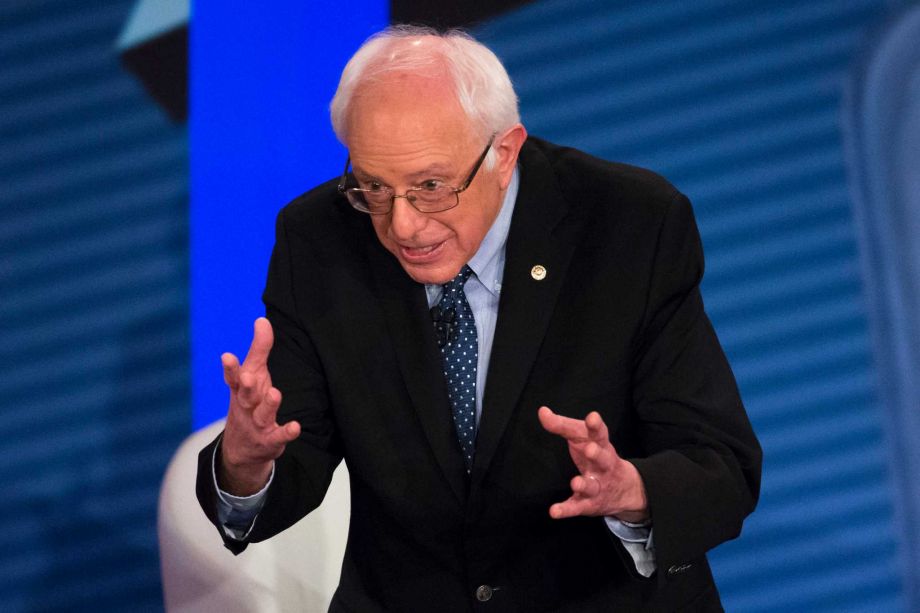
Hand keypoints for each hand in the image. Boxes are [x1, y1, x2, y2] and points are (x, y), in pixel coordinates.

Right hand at [218, 318, 300, 495]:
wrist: (242, 448)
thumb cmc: (249, 401)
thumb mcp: (253, 374)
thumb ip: (259, 348)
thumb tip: (262, 320)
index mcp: (241, 390)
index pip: (233, 377)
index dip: (230, 368)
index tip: (227, 356)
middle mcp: (247, 406)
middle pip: (245, 395)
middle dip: (247, 386)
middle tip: (249, 377)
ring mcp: (258, 424)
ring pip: (262, 414)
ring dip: (268, 405)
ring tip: (275, 394)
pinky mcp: (270, 439)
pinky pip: (279, 436)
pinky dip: (286, 432)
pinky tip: (295, 426)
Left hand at [537, 406, 648, 522]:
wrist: (626, 489)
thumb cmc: (596, 455)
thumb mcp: (582, 437)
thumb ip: (562, 425)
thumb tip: (542, 411)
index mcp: (601, 446)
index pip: (600, 434)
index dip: (596, 426)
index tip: (592, 417)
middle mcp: (603, 466)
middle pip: (603, 459)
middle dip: (597, 455)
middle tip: (590, 449)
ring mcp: (598, 486)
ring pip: (592, 486)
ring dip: (584, 485)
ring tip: (575, 482)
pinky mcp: (589, 504)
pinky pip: (577, 507)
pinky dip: (566, 510)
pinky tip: (554, 511)